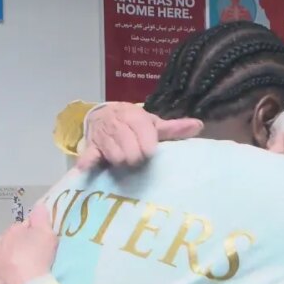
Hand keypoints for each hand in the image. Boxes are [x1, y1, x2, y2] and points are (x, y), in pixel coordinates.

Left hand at [0, 207, 58, 283]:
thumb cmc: (36, 260)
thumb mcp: (45, 235)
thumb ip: (41, 219)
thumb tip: (39, 206)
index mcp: (8, 235)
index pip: (17, 230)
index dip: (27, 235)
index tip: (35, 243)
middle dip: (6, 252)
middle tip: (20, 261)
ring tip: (0, 277)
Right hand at [76, 102, 203, 169]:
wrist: (104, 114)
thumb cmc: (134, 124)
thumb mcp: (153, 123)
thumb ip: (174, 128)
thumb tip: (199, 125)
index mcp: (134, 116)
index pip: (143, 131)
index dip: (147, 145)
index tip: (150, 153)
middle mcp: (117, 124)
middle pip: (129, 148)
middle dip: (135, 156)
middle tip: (137, 158)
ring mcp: (103, 136)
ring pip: (114, 155)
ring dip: (120, 161)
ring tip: (124, 160)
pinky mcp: (91, 146)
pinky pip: (88, 154)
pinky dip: (87, 161)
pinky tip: (84, 169)